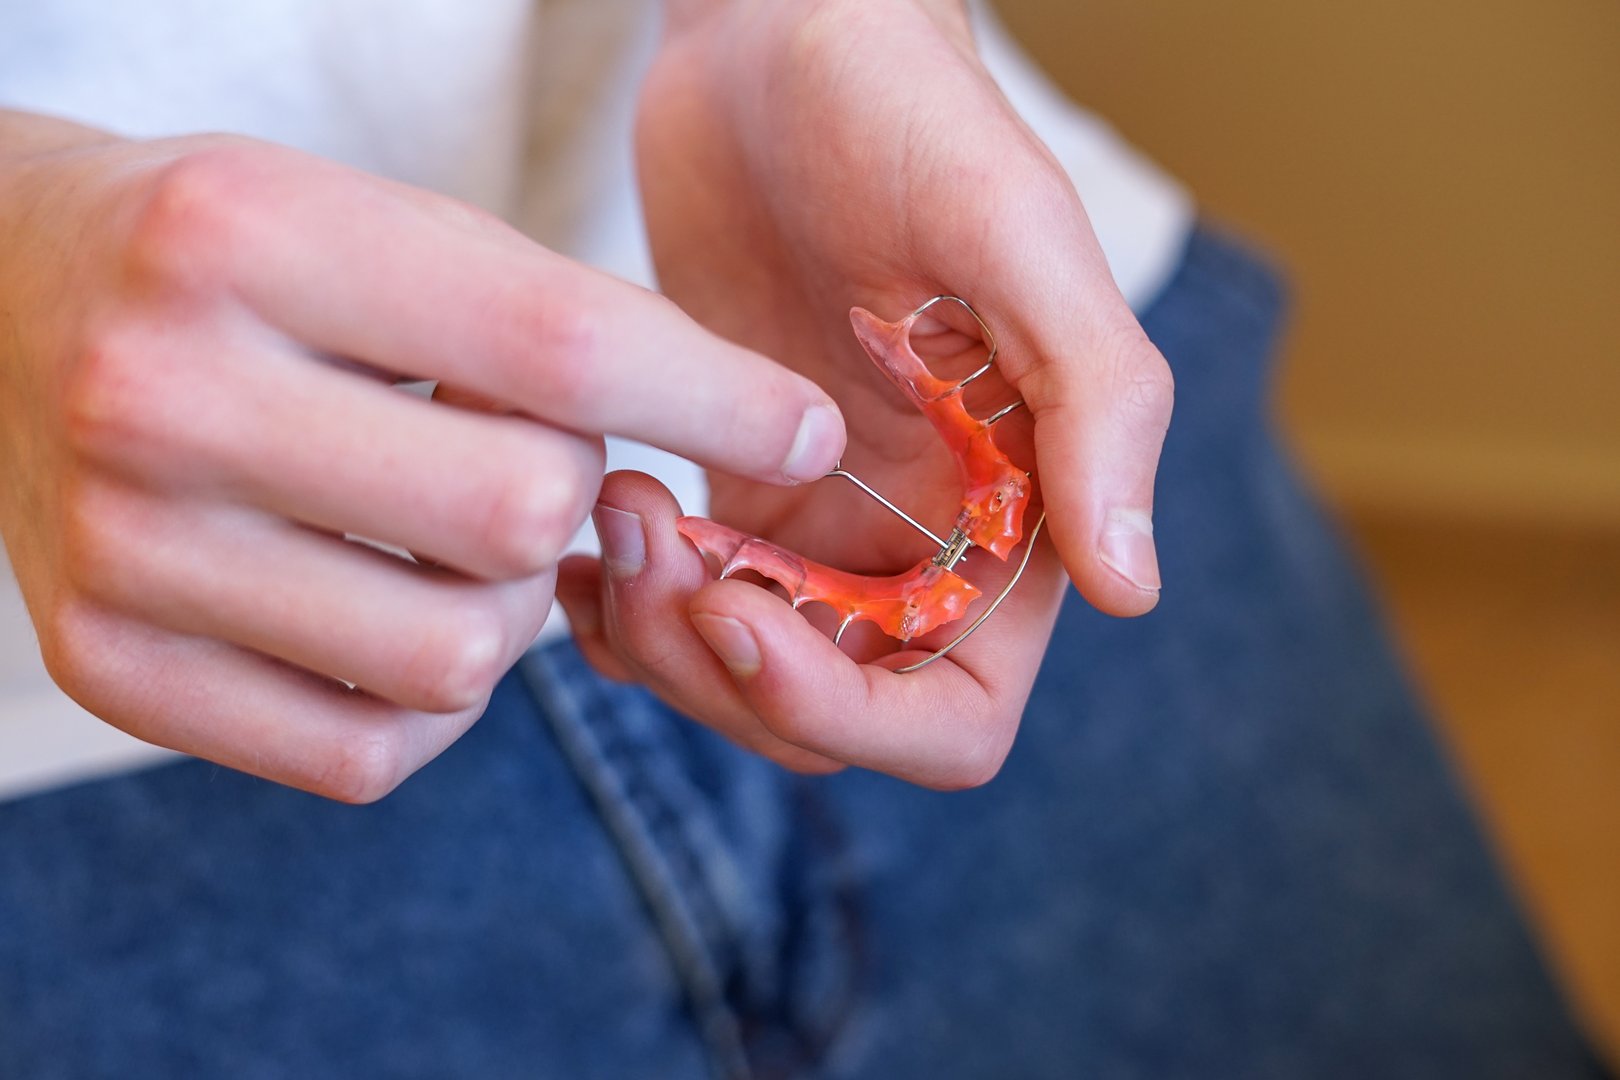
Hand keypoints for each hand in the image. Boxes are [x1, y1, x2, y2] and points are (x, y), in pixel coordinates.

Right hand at [0, 117, 843, 800]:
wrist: (10, 303)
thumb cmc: (252, 259)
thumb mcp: (395, 226)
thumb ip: (567, 326)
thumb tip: (786, 442)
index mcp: (247, 238)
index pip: (554, 348)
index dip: (714, 400)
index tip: (805, 432)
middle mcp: (160, 394)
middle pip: (513, 522)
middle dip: (573, 501)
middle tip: (538, 464)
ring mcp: (119, 549)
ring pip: (455, 660)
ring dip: (507, 611)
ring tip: (452, 538)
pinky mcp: (110, 666)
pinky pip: (366, 753)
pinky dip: (430, 701)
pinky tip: (394, 609)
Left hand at [556, 0, 1173, 787]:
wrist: (779, 34)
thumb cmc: (905, 109)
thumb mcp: (1015, 236)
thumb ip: (1094, 408)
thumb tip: (1133, 589)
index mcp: (1014, 516)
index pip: (953, 717)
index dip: (847, 712)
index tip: (739, 616)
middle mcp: (925, 542)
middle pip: (829, 717)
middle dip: (727, 675)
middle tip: (648, 551)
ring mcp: (825, 519)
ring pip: (742, 678)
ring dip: (662, 642)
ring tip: (611, 512)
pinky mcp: (740, 481)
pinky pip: (682, 607)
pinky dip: (623, 611)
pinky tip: (585, 543)